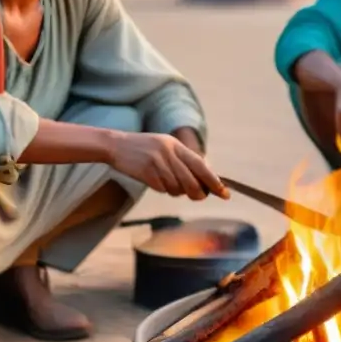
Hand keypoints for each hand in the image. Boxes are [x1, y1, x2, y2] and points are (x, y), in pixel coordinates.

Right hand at [108, 132, 228, 199]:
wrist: (115, 145)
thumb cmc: (143, 148)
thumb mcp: (165, 146)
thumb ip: (182, 159)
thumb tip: (203, 180)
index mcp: (176, 145)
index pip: (201, 165)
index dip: (214, 181)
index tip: (224, 192)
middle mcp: (169, 152)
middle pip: (192, 181)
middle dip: (198, 193)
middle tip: (199, 196)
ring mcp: (157, 162)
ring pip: (177, 188)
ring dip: (177, 191)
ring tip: (167, 182)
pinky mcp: (146, 172)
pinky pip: (162, 188)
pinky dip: (162, 189)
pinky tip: (155, 181)